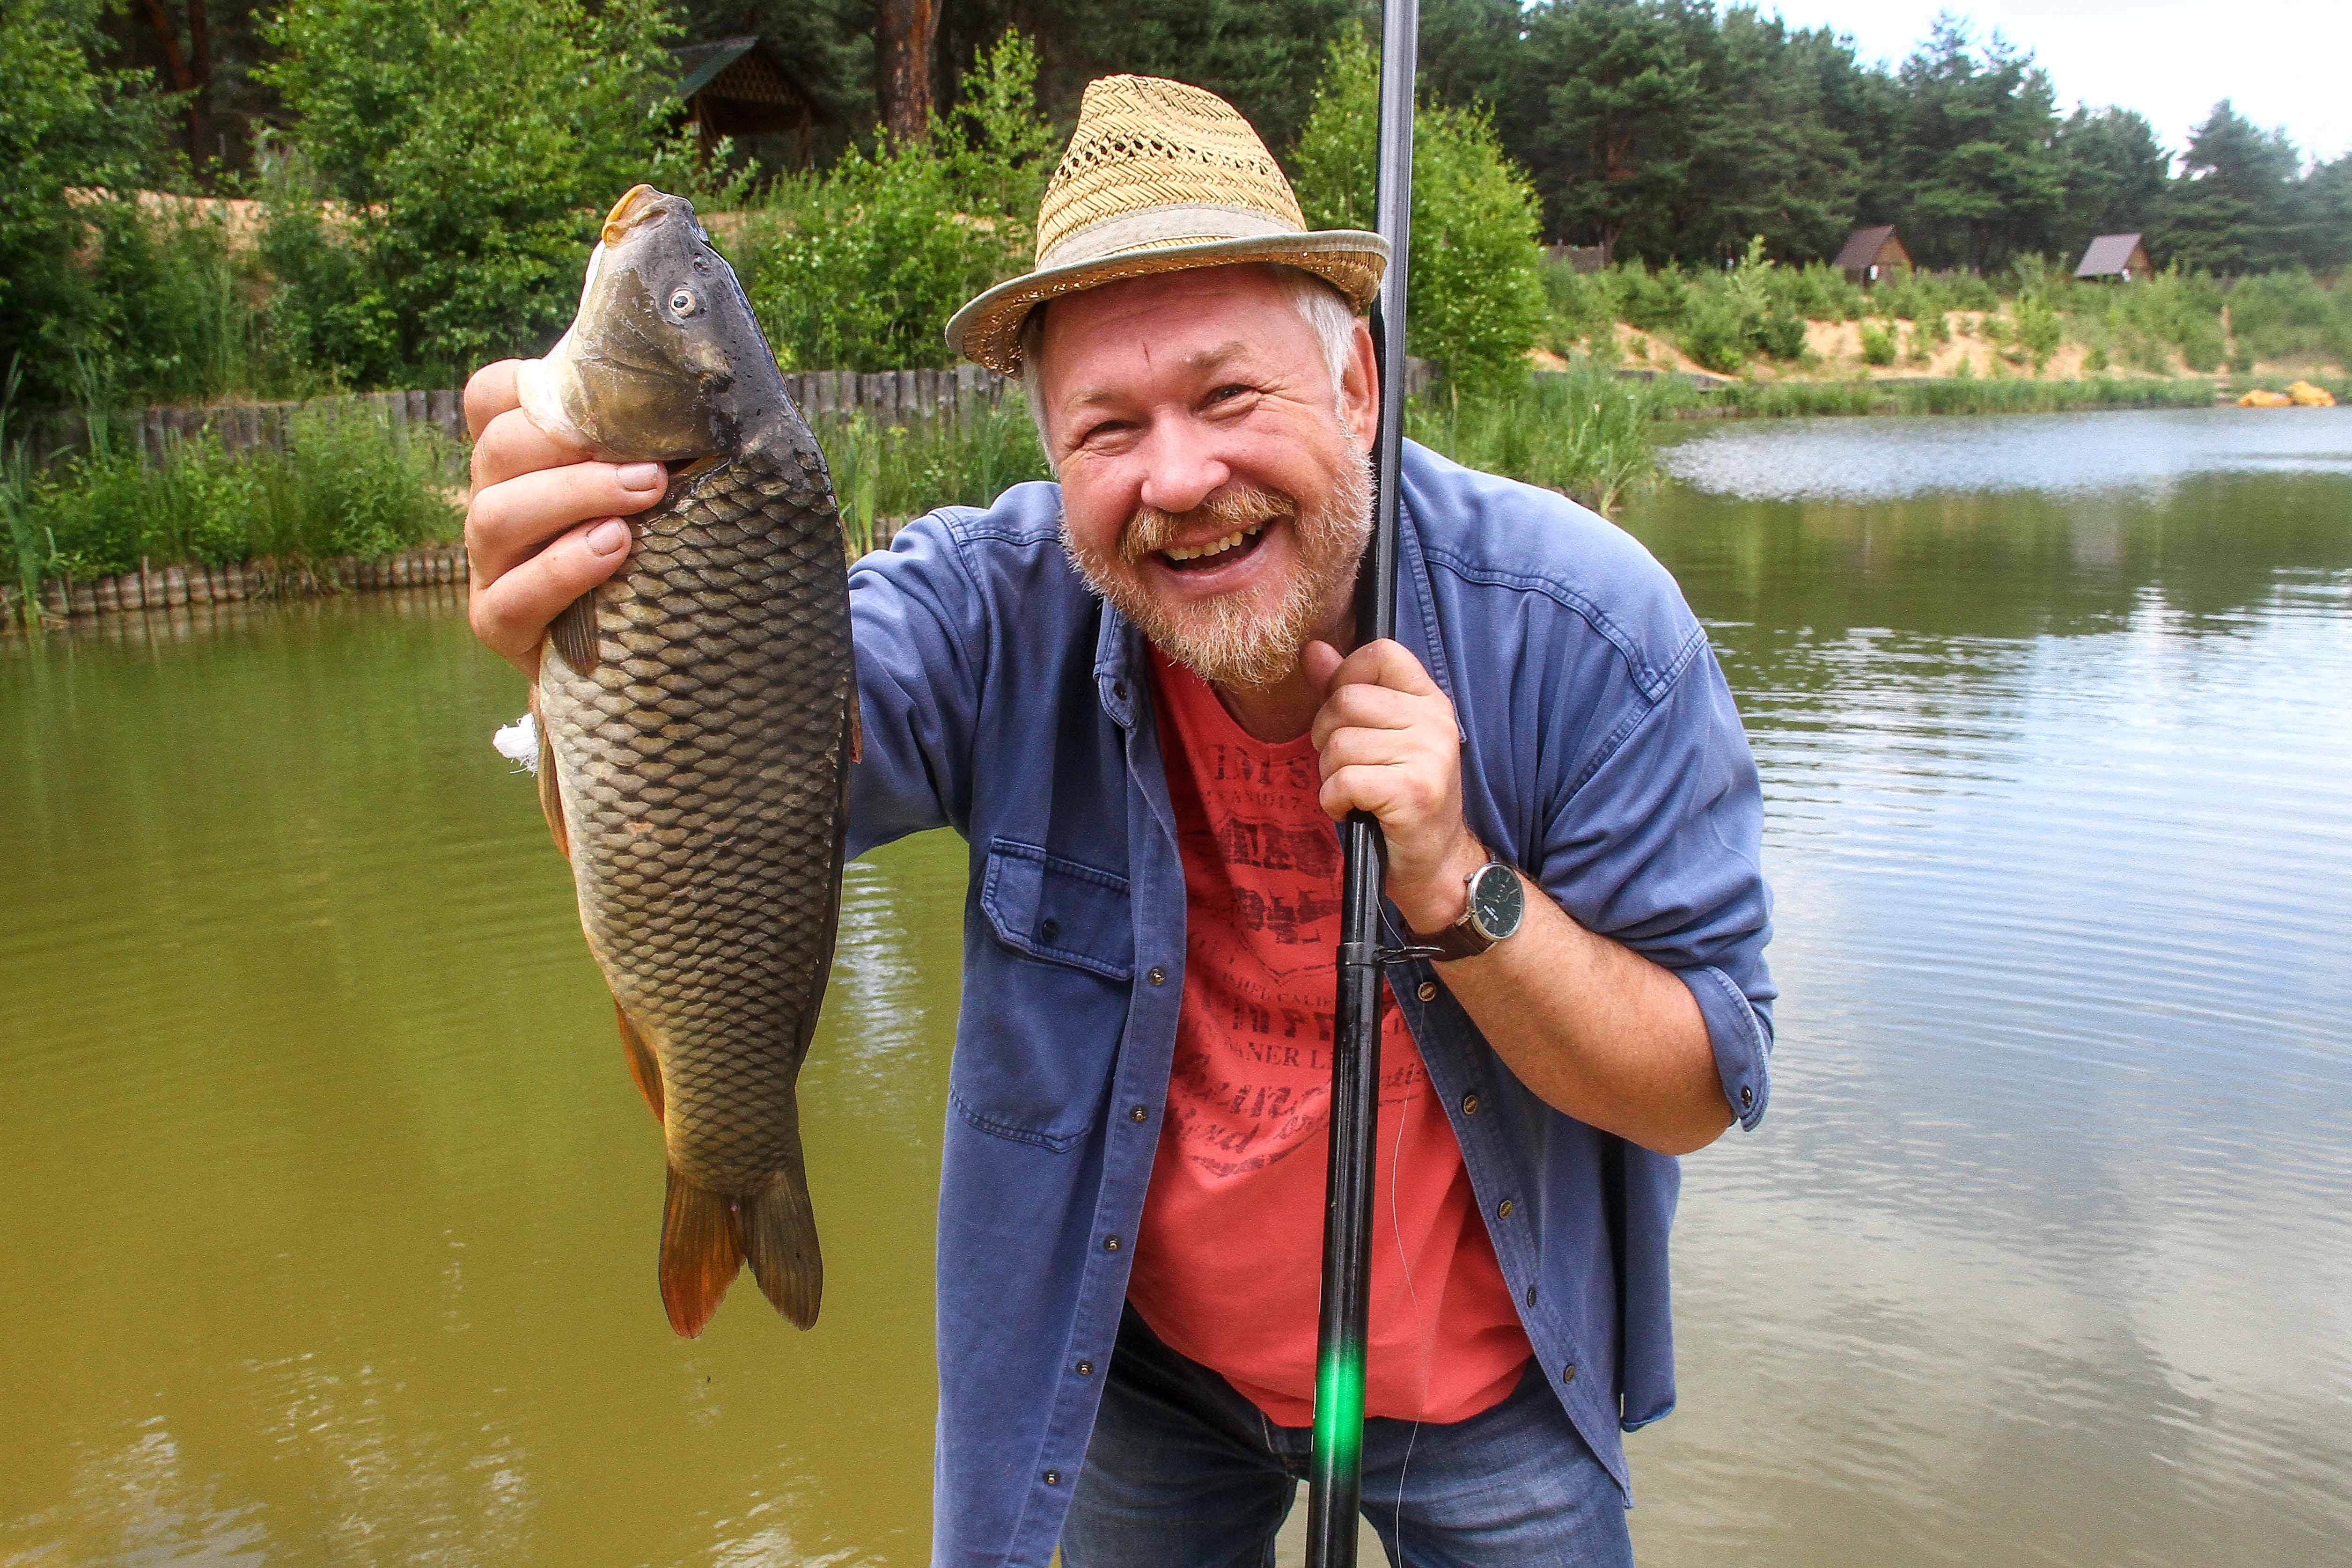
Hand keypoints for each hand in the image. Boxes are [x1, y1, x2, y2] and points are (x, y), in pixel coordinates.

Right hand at [463, 359, 667, 677]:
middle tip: (651, 463)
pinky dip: (562, 569)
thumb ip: (657, 448)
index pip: (491, 398)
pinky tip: (612, 550)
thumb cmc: (656, 556)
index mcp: (520, 460)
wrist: (649, 658)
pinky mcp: (496, 622)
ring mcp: (490, 564)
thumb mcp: (653, 495)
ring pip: (497, 515)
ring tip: (643, 495)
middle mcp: (494, 502)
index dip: (529, 386)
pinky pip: (512, 596)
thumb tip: (714, 404)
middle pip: (499, 450)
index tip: (599, 394)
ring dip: (573, 497)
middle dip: (572, 445)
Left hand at [1301, 638, 1486, 933]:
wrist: (1435, 863)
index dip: (1346, 677)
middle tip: (1347, 767)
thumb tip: (1312, 649)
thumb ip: (1346, 688)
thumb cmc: (1400, 797)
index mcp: (1430, 700)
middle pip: (1346, 700)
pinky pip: (1343, 780)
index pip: (1381, 652)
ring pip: (1339, 743)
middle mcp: (1435, 722)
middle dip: (1327, 737)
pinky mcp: (1413, 792)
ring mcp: (1428, 756)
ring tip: (1355, 793)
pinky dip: (1334, 801)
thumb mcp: (1379, 736)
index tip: (1345, 716)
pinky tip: (1354, 810)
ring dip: (1331, 775)